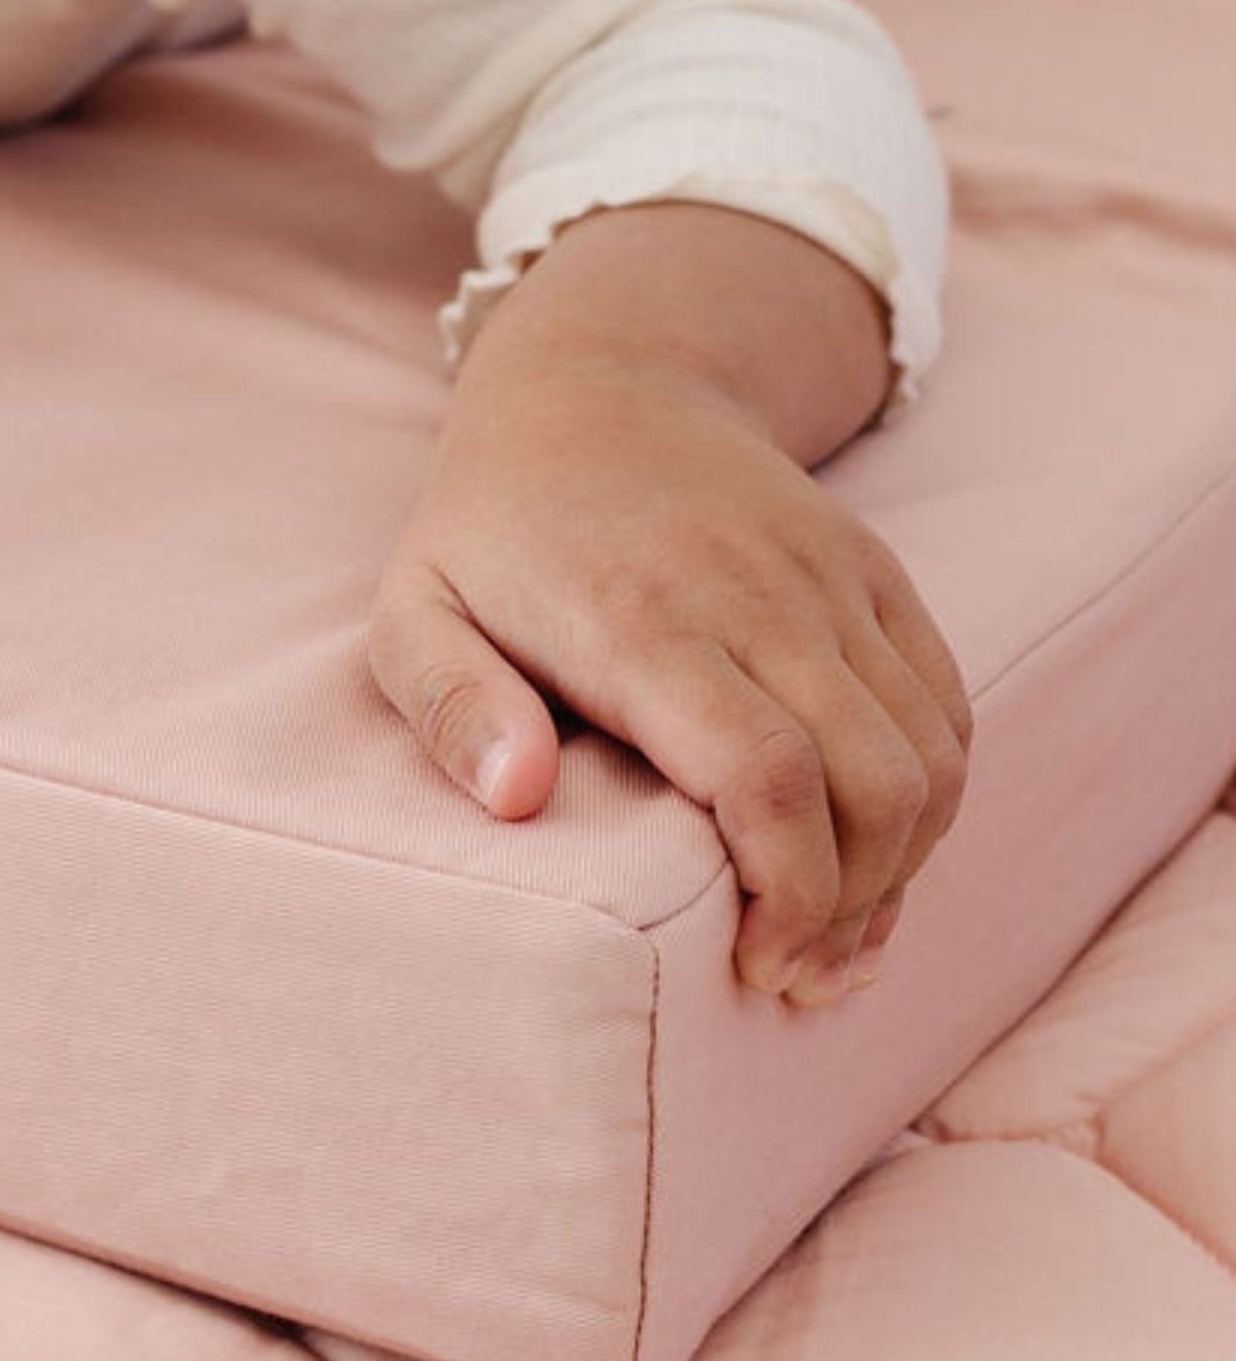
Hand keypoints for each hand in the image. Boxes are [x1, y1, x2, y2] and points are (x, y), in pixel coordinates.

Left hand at [365, 343, 972, 1007]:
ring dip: (905, 866)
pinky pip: (945, 699)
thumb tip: (516, 800)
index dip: (789, 890)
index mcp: (643, 621)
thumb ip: (448, 704)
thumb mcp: (415, 609)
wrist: (601, 382)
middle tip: (797, 979)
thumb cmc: (493, 526)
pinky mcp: (872, 571)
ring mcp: (829, 579)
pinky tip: (883, 858)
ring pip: (928, 751)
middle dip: (855, 906)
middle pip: (872, 781)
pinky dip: (935, 794)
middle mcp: (759, 598)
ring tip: (842, 940)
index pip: (767, 775)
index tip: (755, 964)